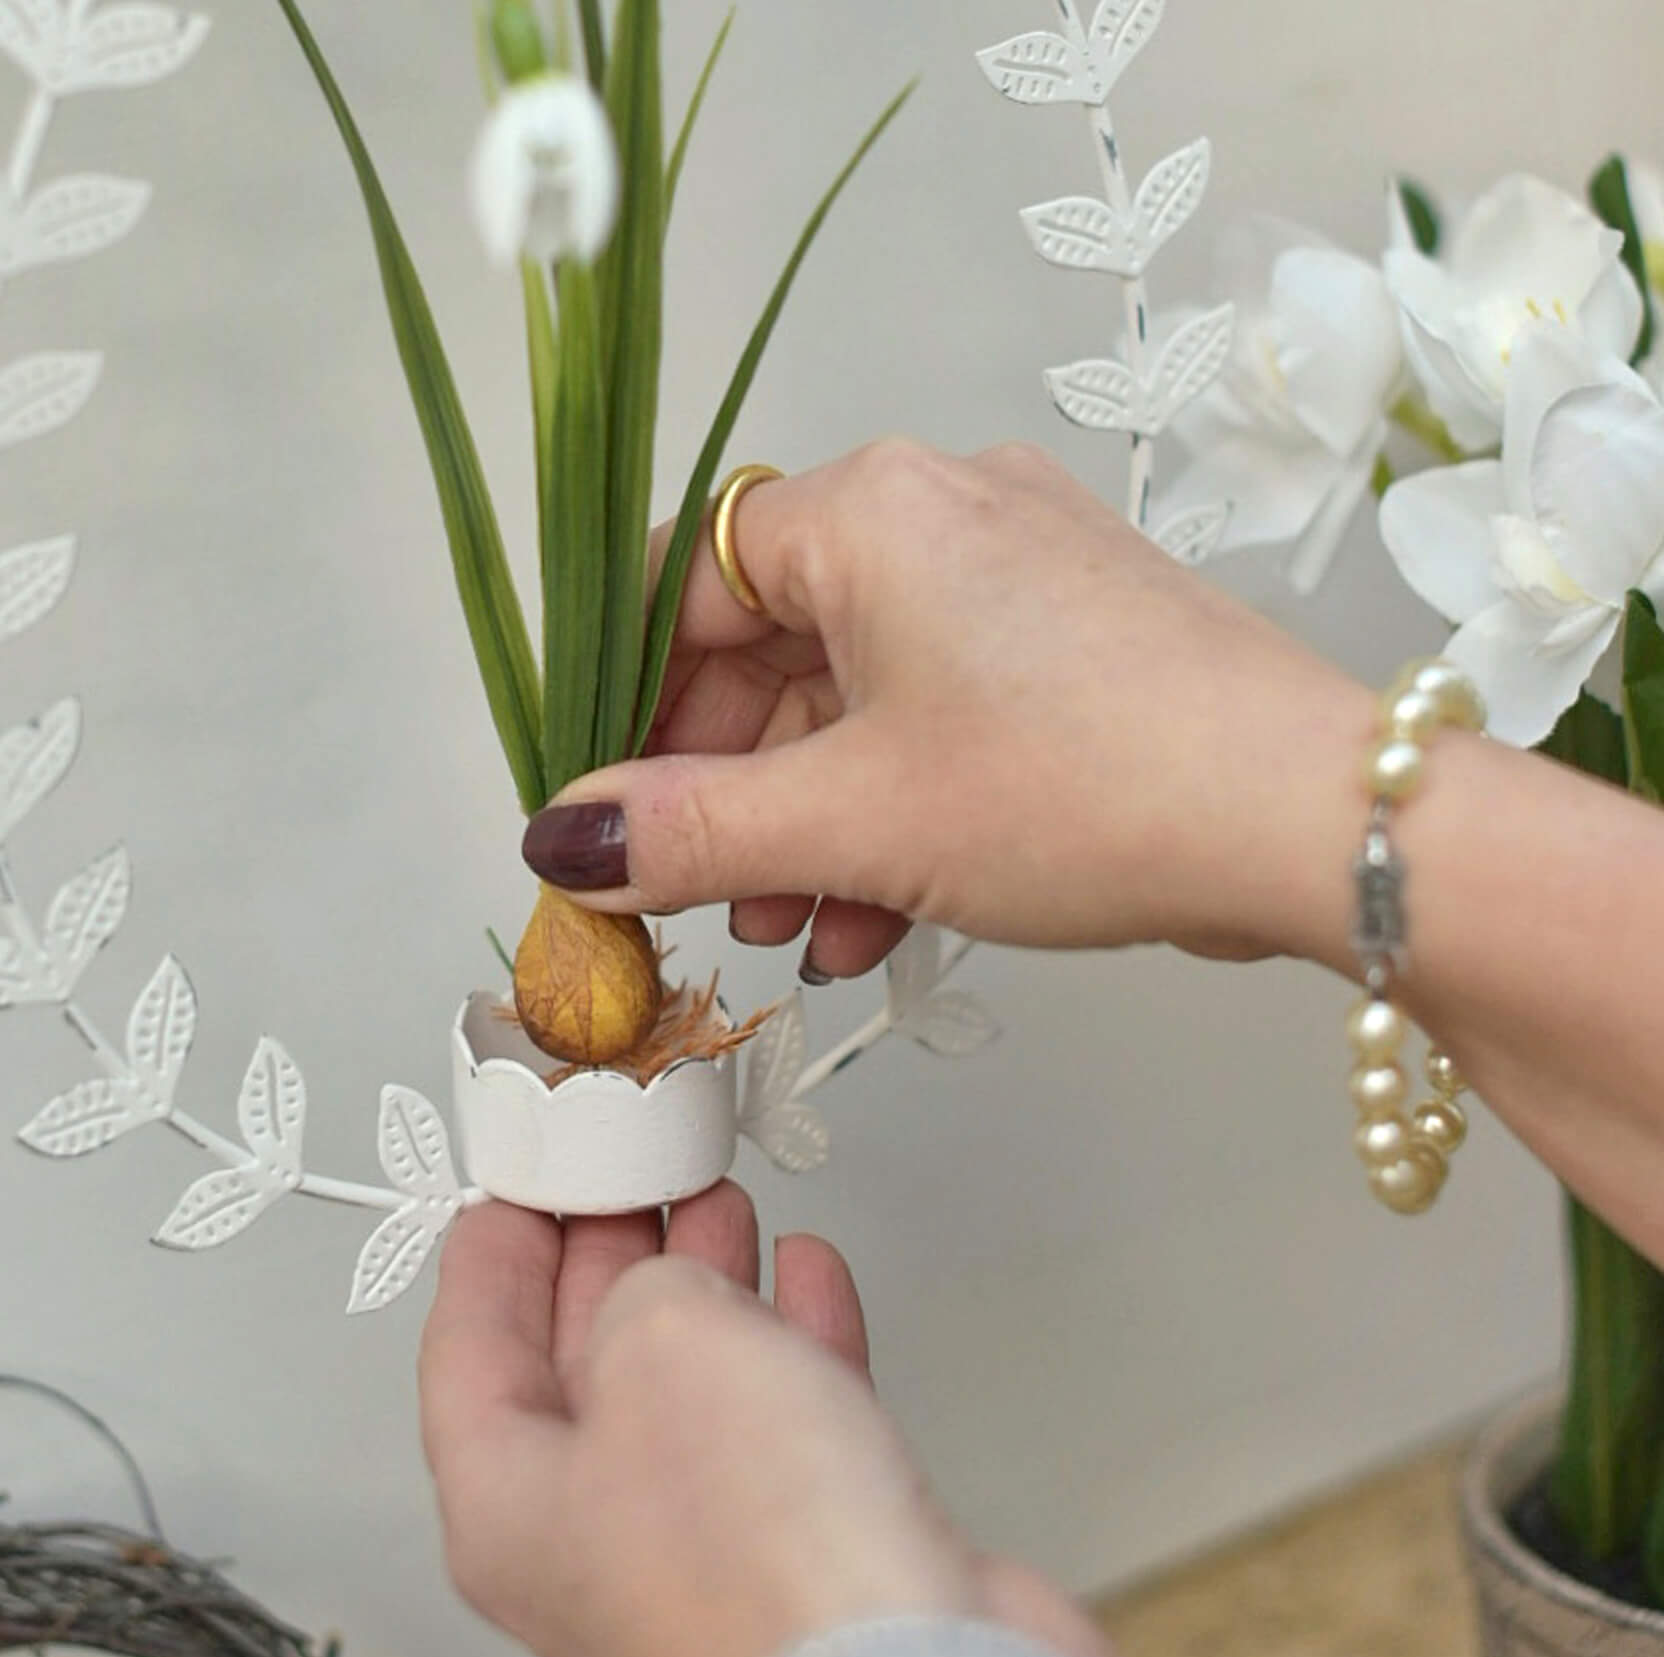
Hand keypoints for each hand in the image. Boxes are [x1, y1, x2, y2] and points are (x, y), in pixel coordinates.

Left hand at [419, 1181, 1112, 1656]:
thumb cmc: (763, 1561)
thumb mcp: (658, 1343)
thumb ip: (645, 1288)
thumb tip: (676, 1286)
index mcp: (508, 1511)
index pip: (467, 1355)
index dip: (489, 1255)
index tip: (517, 1182)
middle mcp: (594, 1548)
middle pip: (578, 1369)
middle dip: (607, 1259)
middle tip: (629, 1173)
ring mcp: (705, 1560)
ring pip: (688, 1390)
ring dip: (706, 1288)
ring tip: (719, 1200)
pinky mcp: (810, 1559)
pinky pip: (783, 1424)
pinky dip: (792, 1340)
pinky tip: (806, 1276)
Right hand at [520, 438, 1372, 976]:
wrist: (1310, 820)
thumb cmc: (1078, 786)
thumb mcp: (852, 822)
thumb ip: (689, 830)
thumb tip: (559, 839)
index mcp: (869, 511)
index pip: (688, 581)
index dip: (632, 702)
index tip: (611, 811)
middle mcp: (943, 512)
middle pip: (772, 648)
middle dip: (729, 790)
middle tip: (700, 898)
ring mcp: (1020, 574)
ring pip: (858, 697)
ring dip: (809, 822)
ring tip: (792, 932)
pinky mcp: (1076, 642)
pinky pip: (940, 714)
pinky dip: (894, 809)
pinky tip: (877, 920)